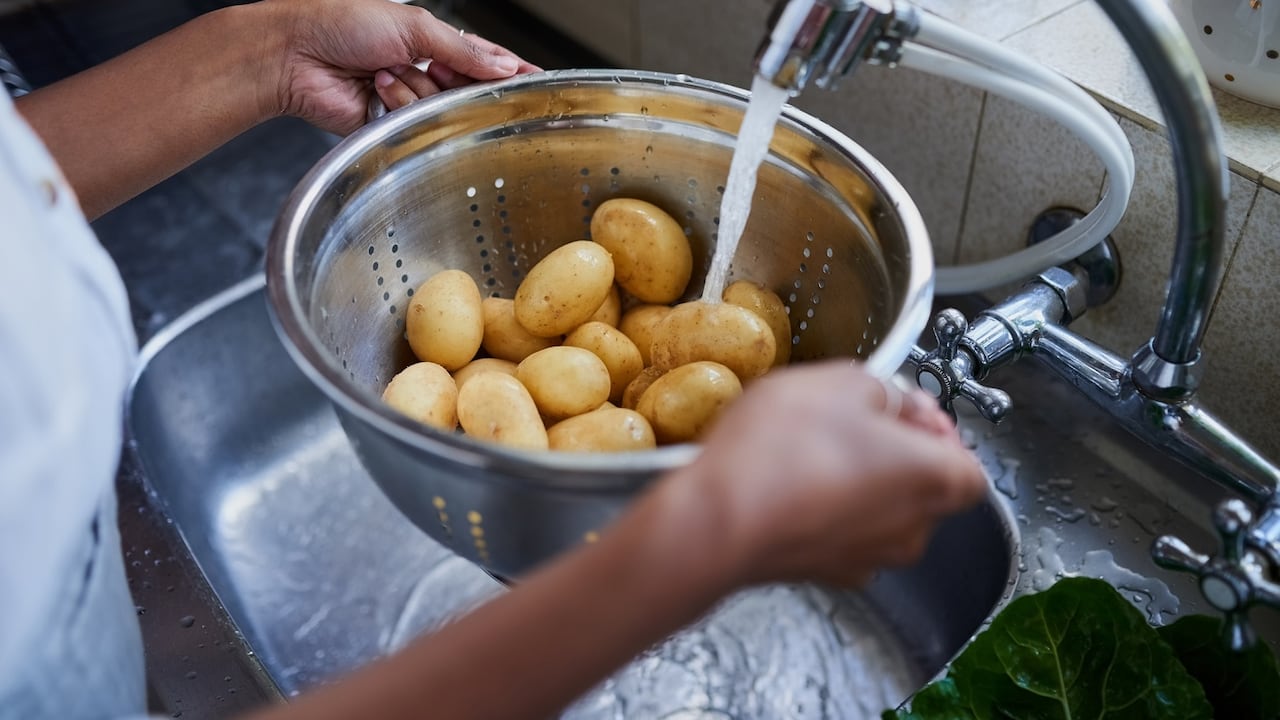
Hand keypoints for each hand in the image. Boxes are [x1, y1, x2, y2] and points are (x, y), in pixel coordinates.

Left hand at [260, 0, 539, 134]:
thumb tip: (501, 67)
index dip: (509, 71)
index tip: (538, 81)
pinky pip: (413, 123)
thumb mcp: (413, 25)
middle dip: (450, 80)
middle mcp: (421, 70)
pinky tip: (376, 89)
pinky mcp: (389, 125)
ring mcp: (407, 98)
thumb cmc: (342, 24)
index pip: (482, 58)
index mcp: (431, 40)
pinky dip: (397, 105)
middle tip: (433, 68)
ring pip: (439, 108)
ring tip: (384, 72)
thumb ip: (463, 50)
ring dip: (413, 89)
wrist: (296, 54)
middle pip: (464, 88)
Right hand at [664, 360, 986, 588]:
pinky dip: (825, 508)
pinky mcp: (823, 573)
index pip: (970, 464)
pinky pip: (839, 532)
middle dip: (896, 452)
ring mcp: (867, 558)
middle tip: (852, 420)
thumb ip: (884, 389)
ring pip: (880, 513)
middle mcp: (911, 529)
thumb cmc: (782, 452)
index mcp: (934, 479)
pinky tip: (788, 481)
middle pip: (925, 489)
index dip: (940, 432)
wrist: (717, 521)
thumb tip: (891, 402)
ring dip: (858, 481)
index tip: (904, 407)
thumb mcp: (840, 382)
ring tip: (810, 447)